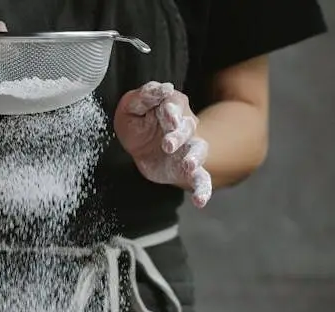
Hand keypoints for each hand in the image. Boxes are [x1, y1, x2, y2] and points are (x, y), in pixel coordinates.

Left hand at [115, 82, 211, 207]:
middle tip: (167, 143)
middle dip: (179, 134)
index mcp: (170, 107)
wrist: (141, 147)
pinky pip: (201, 179)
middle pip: (187, 127)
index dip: (171, 110)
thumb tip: (163, 88)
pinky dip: (203, 190)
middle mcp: (184, 126)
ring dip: (195, 157)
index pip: (173, 105)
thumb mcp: (132, 107)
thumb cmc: (137, 122)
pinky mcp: (188, 169)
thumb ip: (144, 97)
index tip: (167, 114)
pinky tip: (200, 201)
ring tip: (189, 165)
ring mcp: (189, 148)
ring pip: (198, 150)